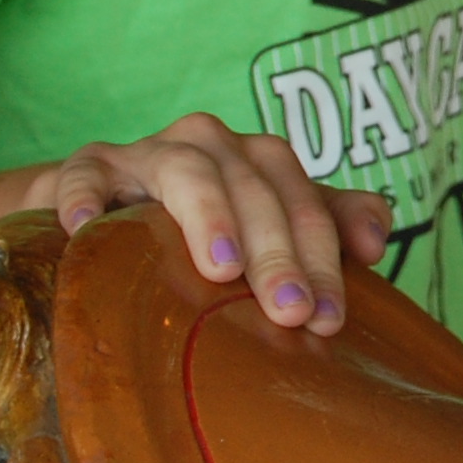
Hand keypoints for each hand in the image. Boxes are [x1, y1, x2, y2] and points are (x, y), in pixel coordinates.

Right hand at [36, 112, 391, 335]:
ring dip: (210, 215)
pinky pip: (88, 173)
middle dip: (278, 252)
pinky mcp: (90, 165)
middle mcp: (213, 145)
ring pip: (189, 171)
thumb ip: (326, 227)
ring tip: (222, 266)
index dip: (323, 258)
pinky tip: (86, 228)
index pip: (306, 203)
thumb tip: (375, 244)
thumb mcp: (264, 226)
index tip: (328, 318)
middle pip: (258, 191)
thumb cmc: (194, 228)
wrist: (99, 207)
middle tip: (289, 311)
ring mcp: (149, 151)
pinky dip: (88, 195)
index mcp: (260, 161)